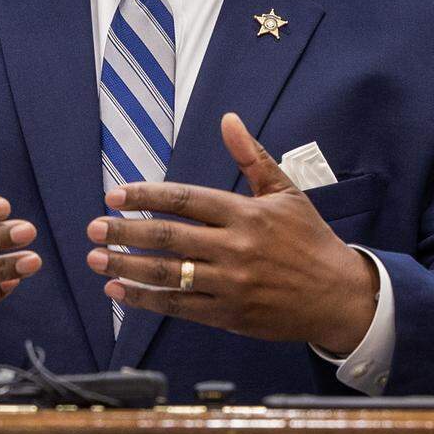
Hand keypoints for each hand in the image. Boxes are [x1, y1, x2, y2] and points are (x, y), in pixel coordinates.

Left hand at [86, 113, 376, 353]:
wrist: (339, 296)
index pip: (185, 200)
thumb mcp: (286, 192)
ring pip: (168, 274)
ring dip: (126, 268)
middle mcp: (234, 248)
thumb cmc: (310, 240)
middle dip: (125, 232)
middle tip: (94, 228)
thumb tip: (228, 119)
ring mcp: (230, 284)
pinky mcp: (229, 315)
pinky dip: (146, 300)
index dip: (146, 196)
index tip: (115, 194)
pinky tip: (119, 293)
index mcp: (245, 214)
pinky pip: (179, 307)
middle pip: (168, 237)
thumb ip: (251, 156)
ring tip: (97, 261)